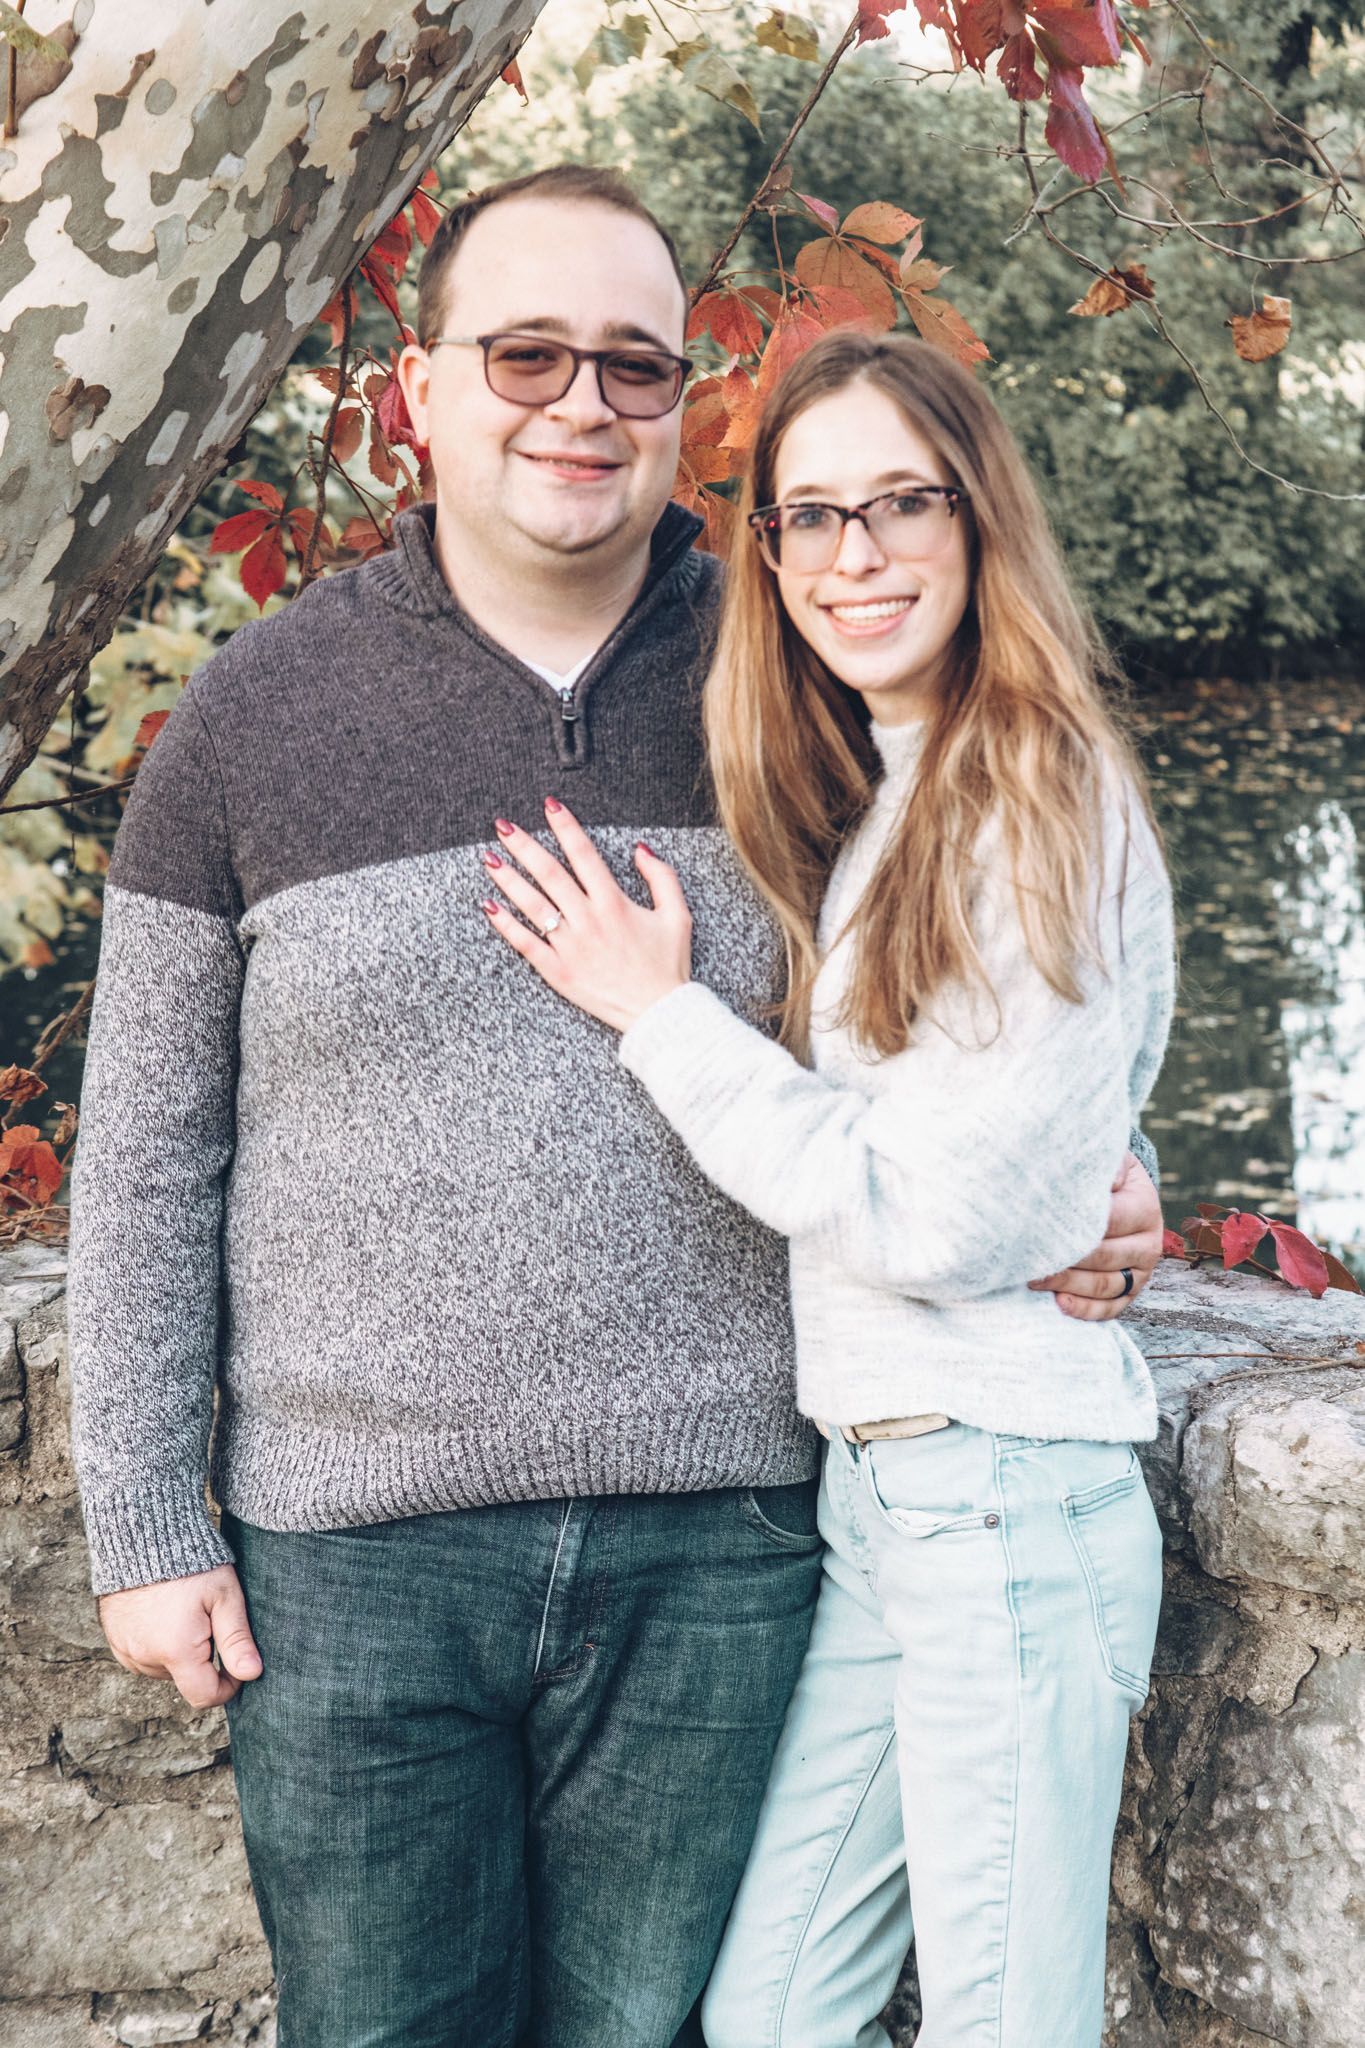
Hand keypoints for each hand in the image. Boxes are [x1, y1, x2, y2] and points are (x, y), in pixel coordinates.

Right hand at [98, 1563, 261, 1707]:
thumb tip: (252, 1674)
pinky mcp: (114, 1640)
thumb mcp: (224, 1597)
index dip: (227, 1687)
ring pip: (163, 1669)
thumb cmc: (190, 1564)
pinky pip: (143, 1657)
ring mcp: (126, 1650)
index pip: (204, 1695)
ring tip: (185, 1613)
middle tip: (209, 1620)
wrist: (142, 1537)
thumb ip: (237, 1639)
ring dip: (179, 1654)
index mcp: (175, 1650)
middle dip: (203, 1660)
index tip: (238, 1667)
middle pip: (184, 1680)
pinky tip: (165, 1616)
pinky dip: (157, 1645)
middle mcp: (145, 1657)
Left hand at [481, 800, 692, 1032]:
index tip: (549, 805)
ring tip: (489, 858)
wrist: (659, 1014)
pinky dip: (506, 925)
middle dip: (525, 846)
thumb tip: (640, 849)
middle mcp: (588, 920)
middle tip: (503, 826)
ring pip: (533, 905)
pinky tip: (489, 906)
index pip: (584, 855)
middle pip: (550, 874)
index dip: (565, 827)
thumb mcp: (678, 916)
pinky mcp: (558, 972)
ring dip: (509, 880)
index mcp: (615, 903)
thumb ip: (662, 877)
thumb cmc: (669, 966)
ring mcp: (570, 947)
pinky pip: (526, 944)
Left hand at [1029, 1151, 1162, 1321]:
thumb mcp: (1106, 1160)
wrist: (1120, 1194)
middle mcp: (1149, 1242)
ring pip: (1106, 1286)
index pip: (1109, 1221)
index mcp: (1144, 1206)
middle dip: (1064, 1259)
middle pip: (1104, 1257)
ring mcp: (1142, 1270)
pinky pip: (1111, 1307)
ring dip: (1068, 1285)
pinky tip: (1059, 1304)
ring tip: (1032, 1280)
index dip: (1073, 1226)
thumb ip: (1098, 1164)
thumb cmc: (1103, 1176)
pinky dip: (1085, 1310)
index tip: (1038, 1227)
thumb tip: (1094, 1177)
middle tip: (1025, 1258)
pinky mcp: (1132, 1291)